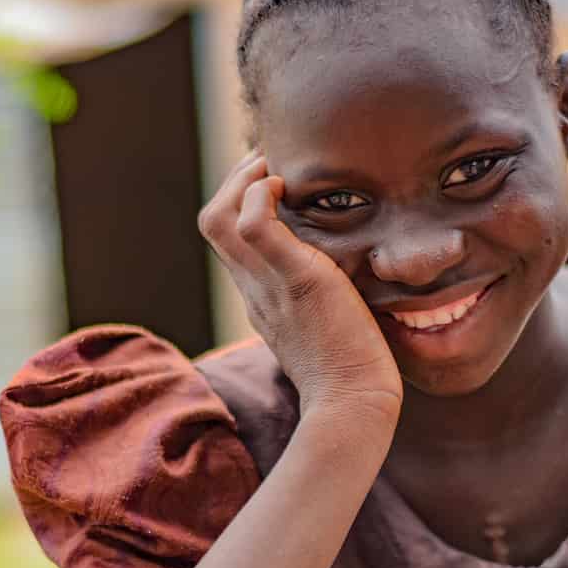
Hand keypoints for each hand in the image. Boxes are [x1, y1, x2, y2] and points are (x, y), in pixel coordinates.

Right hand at [199, 153, 401, 422]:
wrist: (353, 405)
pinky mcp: (296, 280)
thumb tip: (352, 283)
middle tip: (272, 162)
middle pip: (213, 222)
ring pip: (220, 218)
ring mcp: (268, 285)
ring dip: (245, 180)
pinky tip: (290, 186)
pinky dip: (261, 194)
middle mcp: (254, 290)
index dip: (244, 202)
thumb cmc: (354, 375)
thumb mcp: (330, 328)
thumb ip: (326, 302)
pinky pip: (254, 224)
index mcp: (261, 299)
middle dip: (237, 181)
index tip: (275, 182)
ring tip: (277, 167)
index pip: (230, 240)